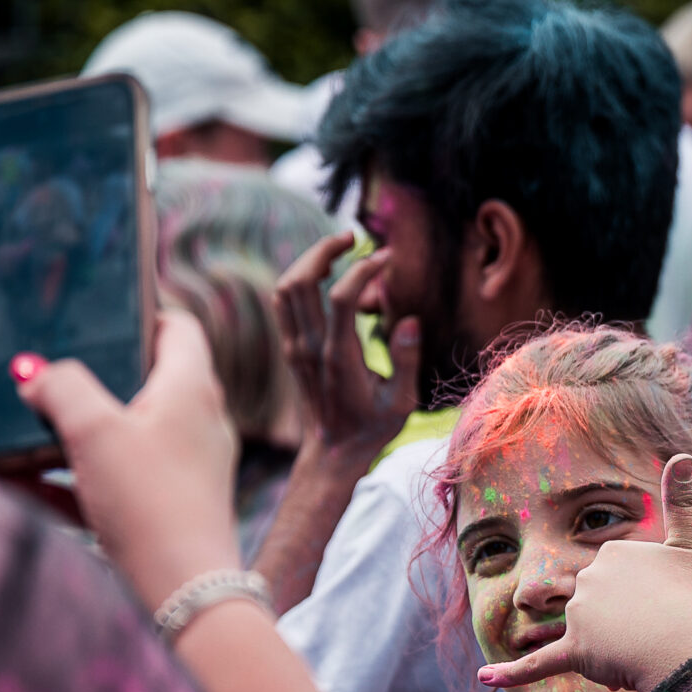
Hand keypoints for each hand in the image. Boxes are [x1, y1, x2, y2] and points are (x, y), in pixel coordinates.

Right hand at [14, 309, 240, 611]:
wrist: (183, 595)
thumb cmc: (148, 503)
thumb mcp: (94, 431)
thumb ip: (60, 387)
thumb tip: (35, 371)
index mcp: (192, 387)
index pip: (176, 325)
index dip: (135, 313)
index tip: (90, 318)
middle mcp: (198, 422)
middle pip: (142, 380)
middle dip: (90, 378)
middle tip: (43, 373)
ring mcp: (185, 468)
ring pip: (123, 435)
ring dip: (74, 432)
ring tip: (22, 427)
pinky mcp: (167, 509)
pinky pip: (114, 482)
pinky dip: (74, 479)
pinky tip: (23, 486)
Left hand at [275, 232, 421, 461]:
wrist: (332, 453)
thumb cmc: (372, 429)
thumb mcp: (402, 403)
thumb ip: (406, 361)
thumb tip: (409, 320)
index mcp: (339, 357)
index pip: (340, 296)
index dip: (363, 269)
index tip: (387, 258)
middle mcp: (310, 348)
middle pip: (300, 281)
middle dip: (325, 250)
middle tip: (352, 237)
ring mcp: (295, 347)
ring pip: (285, 288)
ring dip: (308, 260)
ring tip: (337, 249)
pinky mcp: (290, 349)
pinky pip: (283, 302)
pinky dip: (298, 278)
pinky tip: (323, 274)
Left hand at [475, 454, 691, 691]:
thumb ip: (682, 500)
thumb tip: (683, 453)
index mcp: (614, 552)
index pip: (619, 577)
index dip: (643, 597)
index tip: (666, 605)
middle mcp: (590, 577)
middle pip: (601, 606)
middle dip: (625, 624)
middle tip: (659, 631)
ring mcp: (580, 614)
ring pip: (589, 635)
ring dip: (610, 649)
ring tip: (644, 654)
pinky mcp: (575, 651)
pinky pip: (538, 663)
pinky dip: (512, 673)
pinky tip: (485, 677)